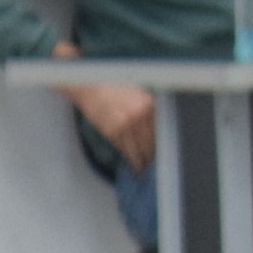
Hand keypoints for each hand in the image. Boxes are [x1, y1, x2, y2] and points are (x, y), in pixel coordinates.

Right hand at [54, 49, 156, 171]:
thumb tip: (158, 127)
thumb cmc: (113, 85)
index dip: (161, 143)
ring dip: (140, 159)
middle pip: (150, 141)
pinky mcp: (111, 130)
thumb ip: (149, 108)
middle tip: (155, 163)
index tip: (163, 152)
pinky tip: (132, 161)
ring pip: (136, 147)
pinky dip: (128, 155)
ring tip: (143, 167)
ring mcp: (124, 124)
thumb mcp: (138, 92)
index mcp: (148, 103)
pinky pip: (123, 147)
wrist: (90, 84)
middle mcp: (138, 114)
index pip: (159, 130)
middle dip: (152, 154)